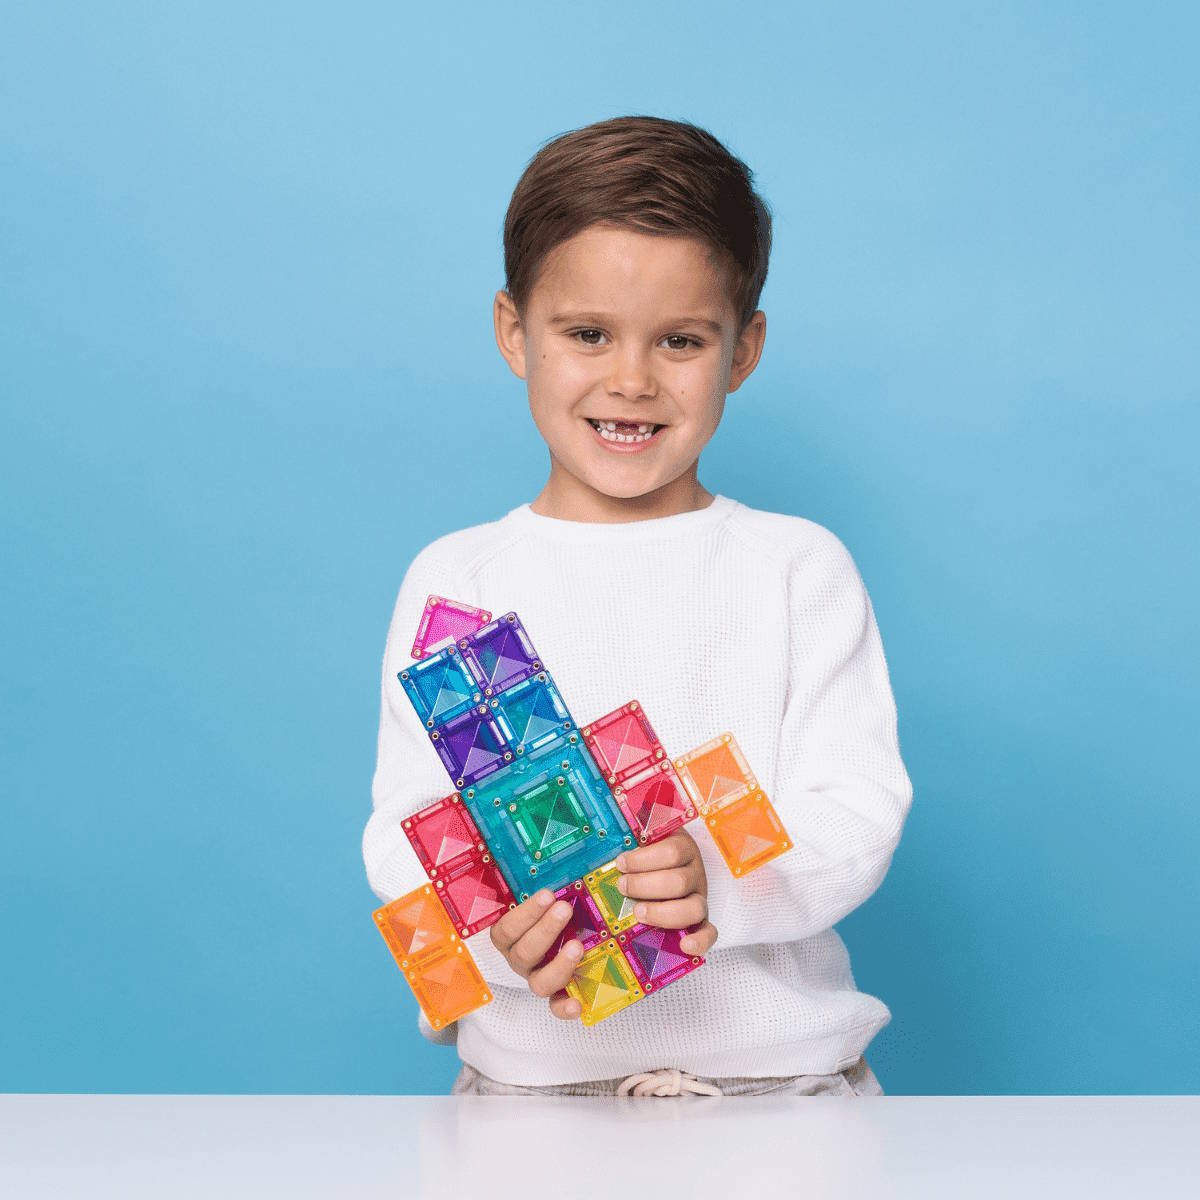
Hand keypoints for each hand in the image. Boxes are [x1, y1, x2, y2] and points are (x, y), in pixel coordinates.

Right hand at [489, 890, 587, 1020]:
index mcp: (510, 936)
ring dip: (558, 965)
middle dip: (545, 930)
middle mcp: (521, 959)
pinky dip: (565, 1007)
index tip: (547, 894)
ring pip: (538, 982)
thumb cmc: (551, 912)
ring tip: (577, 946)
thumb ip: (545, 889)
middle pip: (524, 953)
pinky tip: (578, 1004)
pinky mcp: (556, 994)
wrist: (561, 938)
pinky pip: (555, 1006)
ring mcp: (537, 977)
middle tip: (565, 909)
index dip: (526, 913)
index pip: (507, 929)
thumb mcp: (544, 900)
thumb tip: (561, 859)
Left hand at [615, 828, 717, 955]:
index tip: (621, 862)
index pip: (670, 852)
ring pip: (692, 908)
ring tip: (638, 912)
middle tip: (622, 886)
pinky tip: (684, 946)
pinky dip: (700, 941)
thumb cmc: (651, 856)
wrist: (672, 870)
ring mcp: (700, 898)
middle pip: (677, 881)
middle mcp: (695, 873)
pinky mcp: (702, 921)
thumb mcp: (646, 837)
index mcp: (683, 848)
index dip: (644, 859)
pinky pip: (710, 933)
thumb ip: (636, 828)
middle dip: (644, 885)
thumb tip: (613, 805)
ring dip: (662, 912)